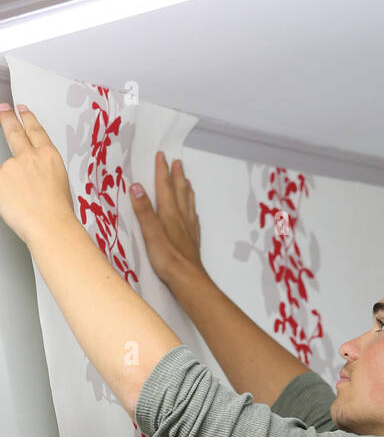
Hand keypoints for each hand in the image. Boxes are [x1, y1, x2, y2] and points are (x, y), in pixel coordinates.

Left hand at [0, 103, 74, 244]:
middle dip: (8, 118)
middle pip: (15, 131)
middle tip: (4, 109)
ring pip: (8, 171)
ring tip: (24, 199)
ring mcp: (12, 166)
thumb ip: (44, 173)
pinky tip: (17, 206)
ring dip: (12, 182)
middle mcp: (30, 156)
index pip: (35, 131)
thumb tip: (34, 176)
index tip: (22, 110)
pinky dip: (7, 195)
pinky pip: (1, 185)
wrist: (50, 227)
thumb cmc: (59, 213)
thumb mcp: (61, 186)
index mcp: (49, 157)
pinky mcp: (0, 178)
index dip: (28, 118)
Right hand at [130, 152, 203, 285]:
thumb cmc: (168, 259)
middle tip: (178, 162)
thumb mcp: (151, 233)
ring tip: (187, 181)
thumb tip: (136, 186)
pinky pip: (194, 222)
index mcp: (169, 214)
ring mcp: (188, 231)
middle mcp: (181, 219)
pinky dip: (193, 213)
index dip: (162, 171)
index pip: (165, 188)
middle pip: (179, 193)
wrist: (189, 280)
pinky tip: (194, 214)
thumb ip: (144, 210)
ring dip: (187, 191)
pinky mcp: (192, 243)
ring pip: (188, 205)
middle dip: (177, 176)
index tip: (162, 155)